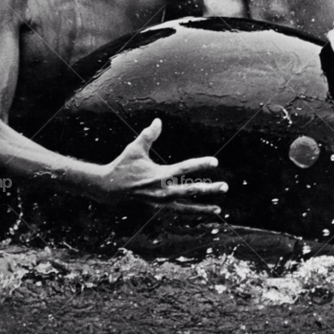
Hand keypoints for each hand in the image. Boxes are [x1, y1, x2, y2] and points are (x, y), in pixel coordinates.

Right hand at [99, 119, 227, 213]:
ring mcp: (160, 203)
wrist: (108, 189)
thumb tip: (158, 120)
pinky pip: (177, 213)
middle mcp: (161, 191)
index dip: (200, 164)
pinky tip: (202, 213)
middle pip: (189, 191)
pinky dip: (190, 213)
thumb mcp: (135, 149)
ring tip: (218, 208)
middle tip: (225, 187)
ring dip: (202, 208)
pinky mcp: (157, 209)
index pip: (184, 169)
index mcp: (158, 175)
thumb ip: (149, 135)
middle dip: (208, 189)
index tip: (215, 162)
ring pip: (185, 207)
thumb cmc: (123, 165)